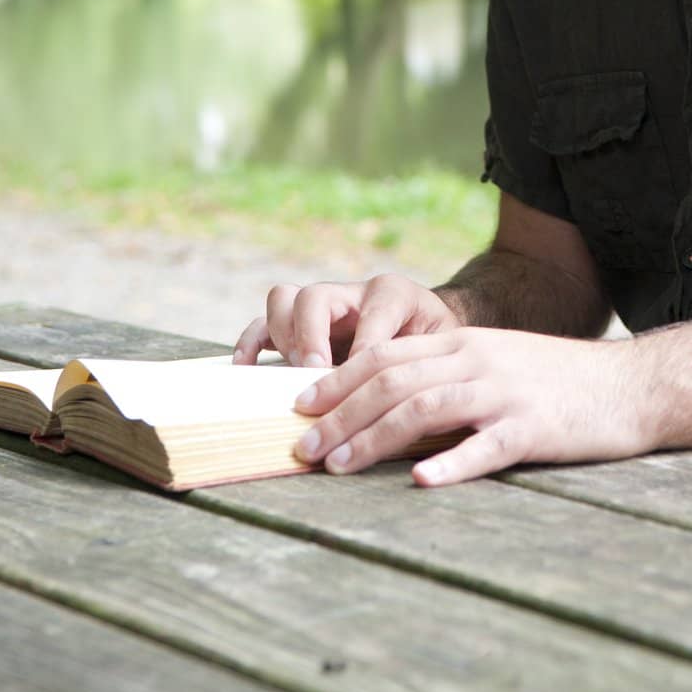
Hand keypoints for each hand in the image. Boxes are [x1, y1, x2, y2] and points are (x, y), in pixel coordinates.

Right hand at [232, 275, 461, 367]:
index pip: (372, 311)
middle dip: (311, 336)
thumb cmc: (438, 348)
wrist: (432, 335)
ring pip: (285, 300)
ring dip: (286, 338)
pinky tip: (247, 368)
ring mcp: (322, 308)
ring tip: (298, 373)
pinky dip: (251, 343)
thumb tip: (395, 399)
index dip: (366, 348)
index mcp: (393, 292)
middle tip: (318, 372)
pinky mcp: (300, 327)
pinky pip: (263, 324)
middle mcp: (352, 293)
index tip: (364, 384)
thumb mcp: (443, 350)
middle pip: (315, 296)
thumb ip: (424, 362)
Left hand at [291, 326, 651, 485]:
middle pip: (393, 380)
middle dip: (340, 413)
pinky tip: (422, 481)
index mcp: (464, 343)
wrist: (632, 385)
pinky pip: (487, 444)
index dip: (338, 379)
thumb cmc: (558, 382)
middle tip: (303, 447)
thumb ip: (446, 379)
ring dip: (375, 436)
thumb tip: (384, 412)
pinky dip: (451, 462)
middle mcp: (477, 360)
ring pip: (426, 407)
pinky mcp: (534, 427)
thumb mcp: (496, 365)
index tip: (299, 406)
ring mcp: (505, 392)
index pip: (386, 355)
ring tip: (338, 466)